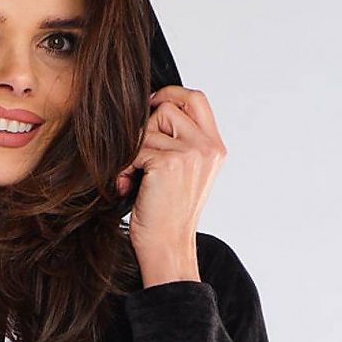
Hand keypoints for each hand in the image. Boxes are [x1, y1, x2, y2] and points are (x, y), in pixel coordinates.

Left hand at [117, 86, 226, 279]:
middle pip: (168, 107)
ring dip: (134, 151)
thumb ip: (182, 141)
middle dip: (147, 129)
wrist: (167, 247)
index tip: (152, 106)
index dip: (171, 95)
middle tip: (143, 159)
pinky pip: (136, 148)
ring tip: (135, 176)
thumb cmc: (169, 214)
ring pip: (149, 127)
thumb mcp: (187, 173)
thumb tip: (155, 107)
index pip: (196, 99)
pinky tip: (129, 185)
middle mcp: (207, 148)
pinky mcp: (169, 163)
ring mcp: (190, 154)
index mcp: (215, 148)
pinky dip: (126, 167)